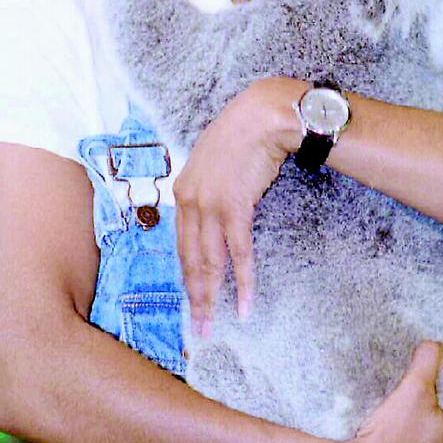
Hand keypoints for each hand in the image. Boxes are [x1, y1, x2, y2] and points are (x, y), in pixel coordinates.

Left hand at [173, 77, 304, 336]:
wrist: (261, 115)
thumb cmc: (243, 133)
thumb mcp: (214, 160)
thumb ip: (209, 187)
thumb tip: (214, 211)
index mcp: (183, 190)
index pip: (181, 243)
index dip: (186, 274)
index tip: (191, 297)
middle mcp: (190, 200)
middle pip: (190, 259)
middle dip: (195, 296)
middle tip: (199, 327)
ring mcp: (210, 205)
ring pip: (209, 262)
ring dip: (213, 297)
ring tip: (215, 324)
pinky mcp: (234, 207)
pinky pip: (238, 252)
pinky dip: (243, 280)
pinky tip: (246, 301)